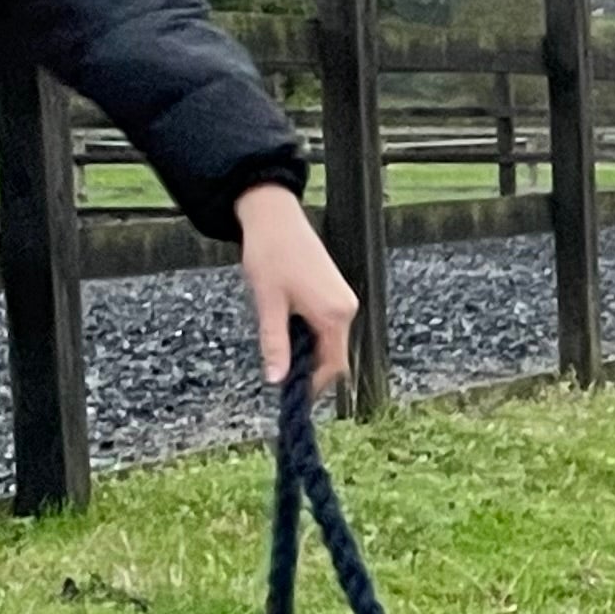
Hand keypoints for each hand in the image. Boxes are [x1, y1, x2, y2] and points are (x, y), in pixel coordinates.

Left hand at [235, 185, 358, 395]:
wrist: (275, 218)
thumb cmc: (270, 255)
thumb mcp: (268, 304)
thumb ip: (275, 343)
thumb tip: (276, 379)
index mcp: (333, 315)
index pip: (333, 366)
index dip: (314, 385)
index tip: (291, 395)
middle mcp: (346, 309)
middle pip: (334, 355)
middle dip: (310, 369)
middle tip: (279, 373)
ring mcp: (343, 300)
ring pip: (330, 341)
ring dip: (309, 352)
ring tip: (279, 345)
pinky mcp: (336, 293)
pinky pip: (329, 326)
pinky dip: (311, 336)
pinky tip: (287, 326)